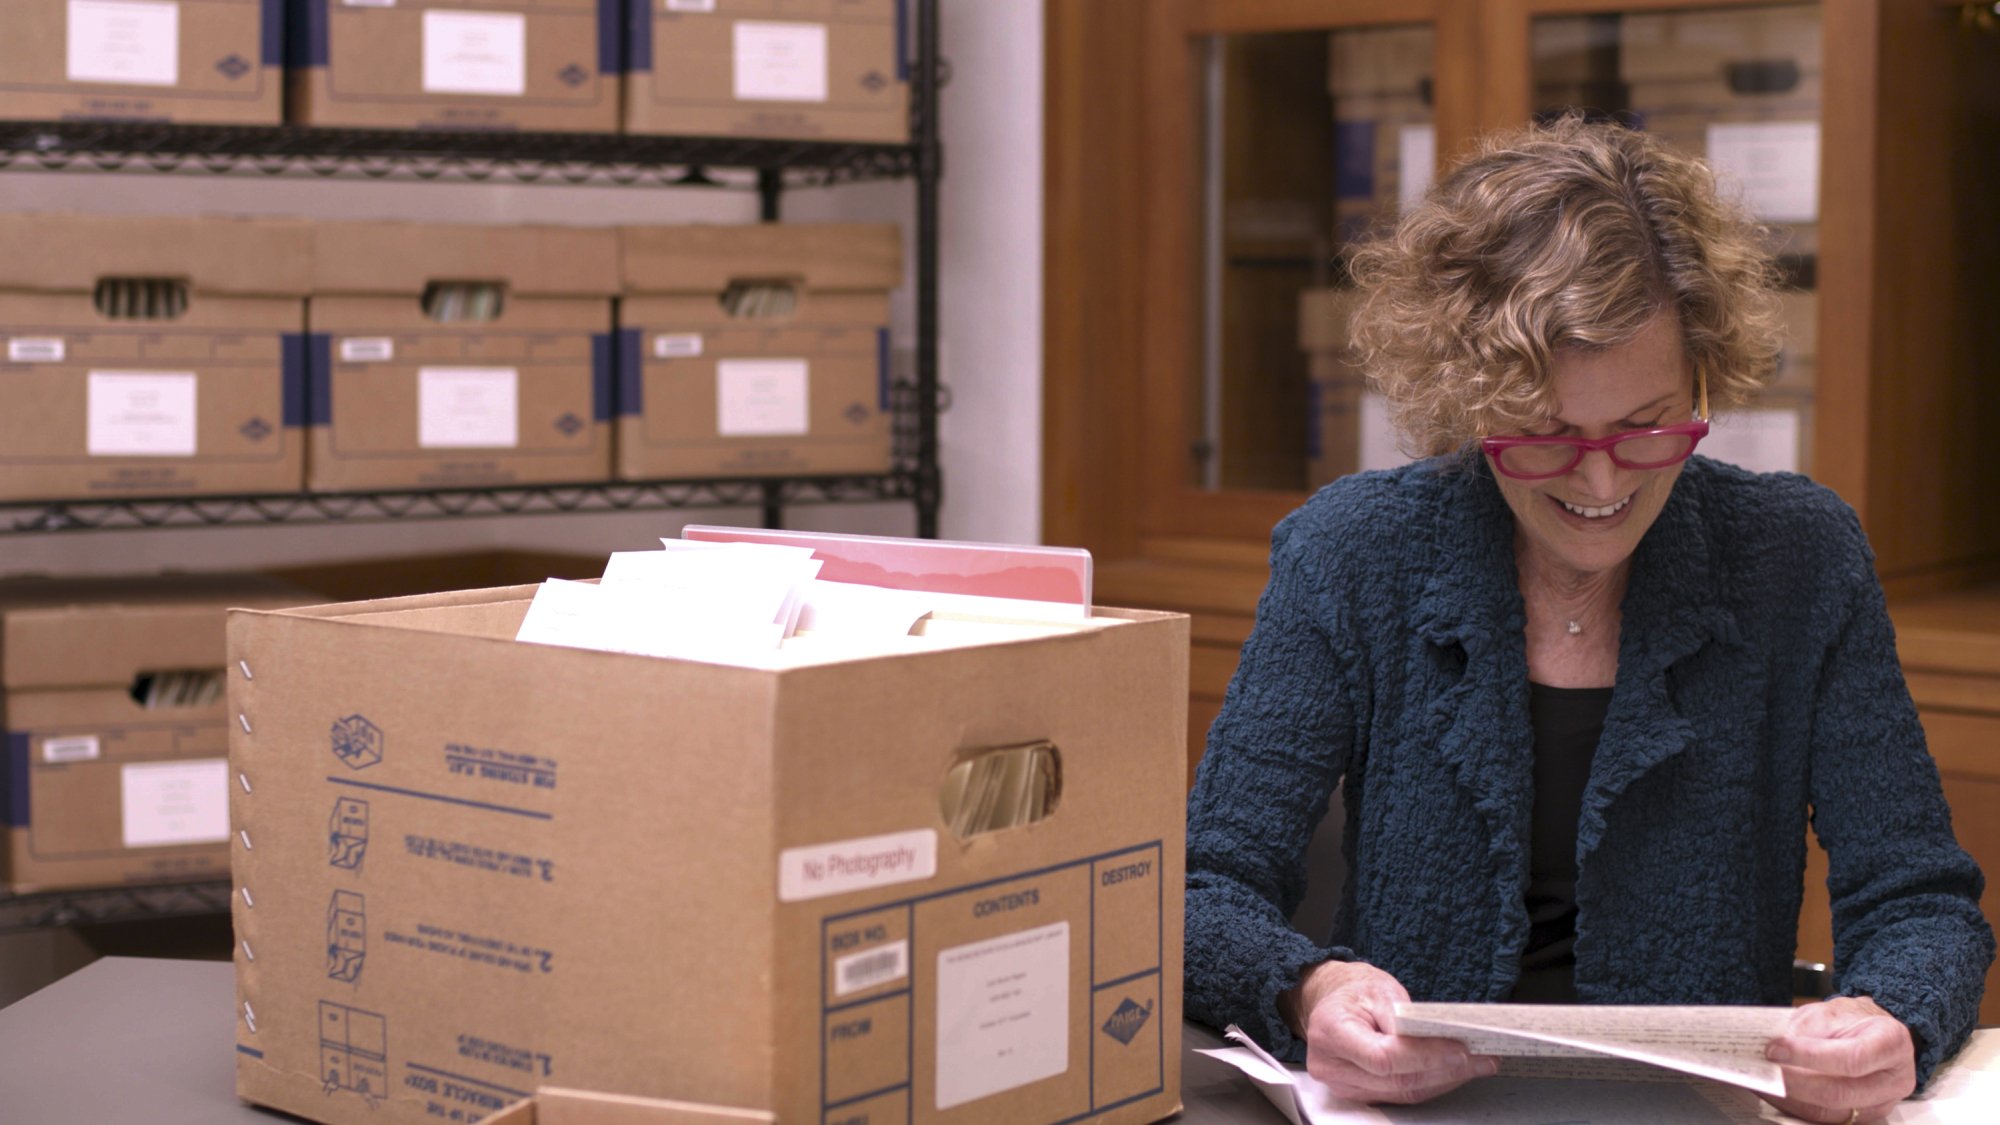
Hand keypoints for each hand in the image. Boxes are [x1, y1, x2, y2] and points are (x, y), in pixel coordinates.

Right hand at [1285, 960, 1497, 1104]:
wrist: (1332, 1005)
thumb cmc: (1355, 993)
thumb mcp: (1378, 990)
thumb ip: (1403, 1018)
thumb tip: (1441, 1041)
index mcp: (1331, 1032)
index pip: (1384, 1057)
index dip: (1425, 1056)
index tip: (1460, 1050)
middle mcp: (1331, 1067)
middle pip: (1397, 1080)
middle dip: (1445, 1070)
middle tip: (1482, 1059)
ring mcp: (1343, 1086)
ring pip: (1403, 1093)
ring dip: (1445, 1081)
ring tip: (1478, 1065)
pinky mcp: (1359, 1095)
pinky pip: (1401, 1096)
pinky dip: (1431, 1085)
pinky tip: (1455, 1073)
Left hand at [1761, 996, 1916, 1122]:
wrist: (1870, 1033)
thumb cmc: (1852, 1021)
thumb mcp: (1830, 1012)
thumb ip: (1806, 1031)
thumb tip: (1774, 1050)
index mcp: (1891, 1043)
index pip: (1852, 1058)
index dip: (1809, 1057)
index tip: (1775, 1050)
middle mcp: (1893, 1080)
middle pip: (1840, 1093)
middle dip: (1794, 1084)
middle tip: (1763, 1071)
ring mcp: (1881, 1104)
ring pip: (1830, 1113)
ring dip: (1789, 1099)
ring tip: (1762, 1082)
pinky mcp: (1863, 1118)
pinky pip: (1825, 1119)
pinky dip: (1795, 1106)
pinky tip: (1774, 1093)